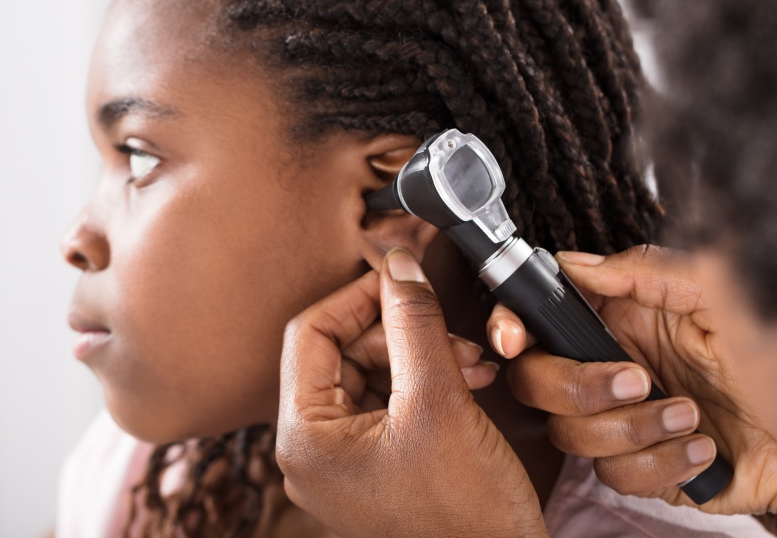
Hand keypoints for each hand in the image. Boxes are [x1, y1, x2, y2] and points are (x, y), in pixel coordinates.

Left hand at [277, 248, 547, 537]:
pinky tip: (468, 380)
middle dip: (403, 333)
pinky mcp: (376, 468)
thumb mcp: (440, 401)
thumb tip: (398, 265)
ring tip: (471, 363)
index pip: (311, 334)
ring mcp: (344, 463)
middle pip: (344, 352)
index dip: (359, 297)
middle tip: (454, 335)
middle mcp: (314, 452)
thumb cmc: (466, 516)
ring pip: (373, 374)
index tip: (403, 278)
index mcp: (305, 438)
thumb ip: (415, 323)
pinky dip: (428, 383)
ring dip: (423, 355)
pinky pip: (391, 403)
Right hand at [487, 245, 776, 520]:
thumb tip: (576, 263)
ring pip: (571, 436)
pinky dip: (661, 463)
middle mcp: (611, 368)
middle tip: (639, 379)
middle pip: (536, 383)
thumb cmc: (776, 350)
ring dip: (633, 429)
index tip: (513, 338)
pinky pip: (616, 476)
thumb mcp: (715, 291)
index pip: (538, 320)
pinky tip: (701, 445)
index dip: (511, 326)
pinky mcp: (644, 468)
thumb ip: (642, 272)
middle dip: (579, 387)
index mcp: (619, 320)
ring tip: (691, 413)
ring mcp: (623, 421)